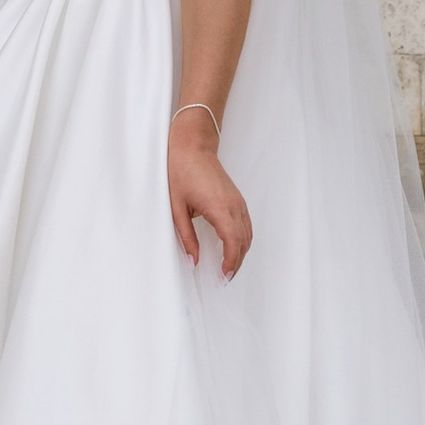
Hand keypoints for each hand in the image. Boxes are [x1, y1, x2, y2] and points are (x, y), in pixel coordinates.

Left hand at [168, 119, 251, 275]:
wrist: (192, 145)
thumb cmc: (181, 170)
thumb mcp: (176, 207)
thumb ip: (186, 236)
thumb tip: (193, 259)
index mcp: (219, 207)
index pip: (233, 243)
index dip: (230, 263)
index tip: (223, 277)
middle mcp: (233, 205)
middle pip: (244, 242)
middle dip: (236, 263)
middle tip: (224, 279)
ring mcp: (238, 201)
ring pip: (248, 234)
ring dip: (241, 253)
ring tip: (228, 268)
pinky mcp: (237, 199)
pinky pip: (246, 224)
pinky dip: (242, 240)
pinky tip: (233, 248)